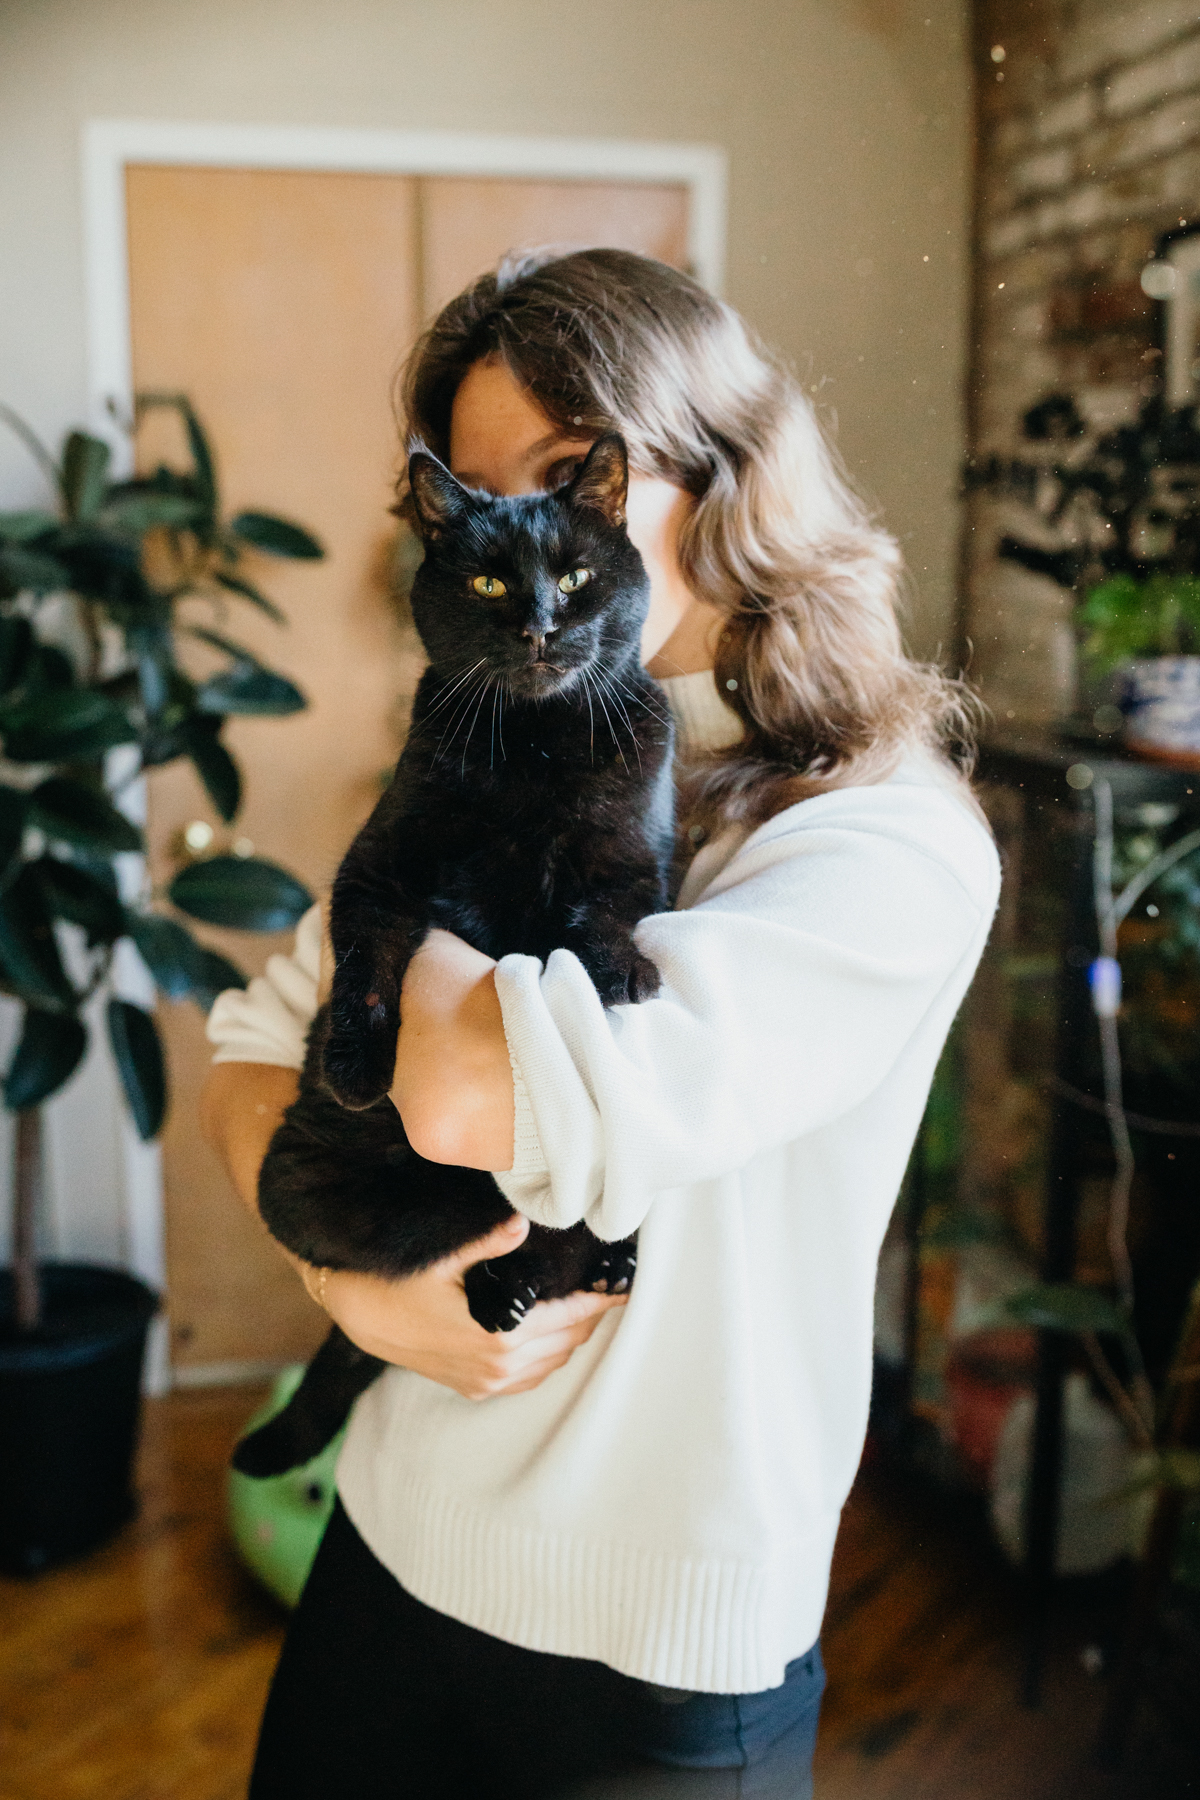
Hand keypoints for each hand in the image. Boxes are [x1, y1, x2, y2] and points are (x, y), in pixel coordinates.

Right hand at [319, 1213, 626, 1398]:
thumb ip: (489, 1243)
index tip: (621, 1287)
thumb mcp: (445, 1261)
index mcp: (499, 1335)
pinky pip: (530, 1380)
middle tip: (604, 1289)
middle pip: (569, 1342)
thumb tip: (522, 1221)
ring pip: (554, 1364)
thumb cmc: (403, 1286)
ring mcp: (488, 1382)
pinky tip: (550, 1336)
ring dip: (571, 1338)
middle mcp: (499, 1367)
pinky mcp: (477, 1389)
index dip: (598, 1302)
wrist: (365, 1320)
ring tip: (582, 1307)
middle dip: (590, 1316)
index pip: (569, 1317)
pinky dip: (548, 1359)